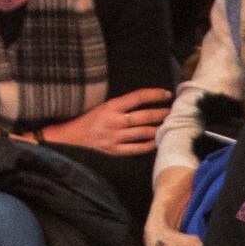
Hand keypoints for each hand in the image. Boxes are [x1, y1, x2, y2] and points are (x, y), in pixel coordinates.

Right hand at [44, 86, 169, 157]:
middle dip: (162, 113)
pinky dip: (150, 144)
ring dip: (159, 128)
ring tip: (170, 124)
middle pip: (144, 116)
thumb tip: (146, 102)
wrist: (70, 138)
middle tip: (174, 111)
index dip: (154, 95)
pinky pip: (137, 148)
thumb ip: (122, 105)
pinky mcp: (115, 151)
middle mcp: (114, 121)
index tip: (167, 94)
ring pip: (144, 132)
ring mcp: (115, 137)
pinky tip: (159, 140)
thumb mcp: (104, 106)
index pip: (138, 97)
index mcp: (111, 106)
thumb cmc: (89, 120)